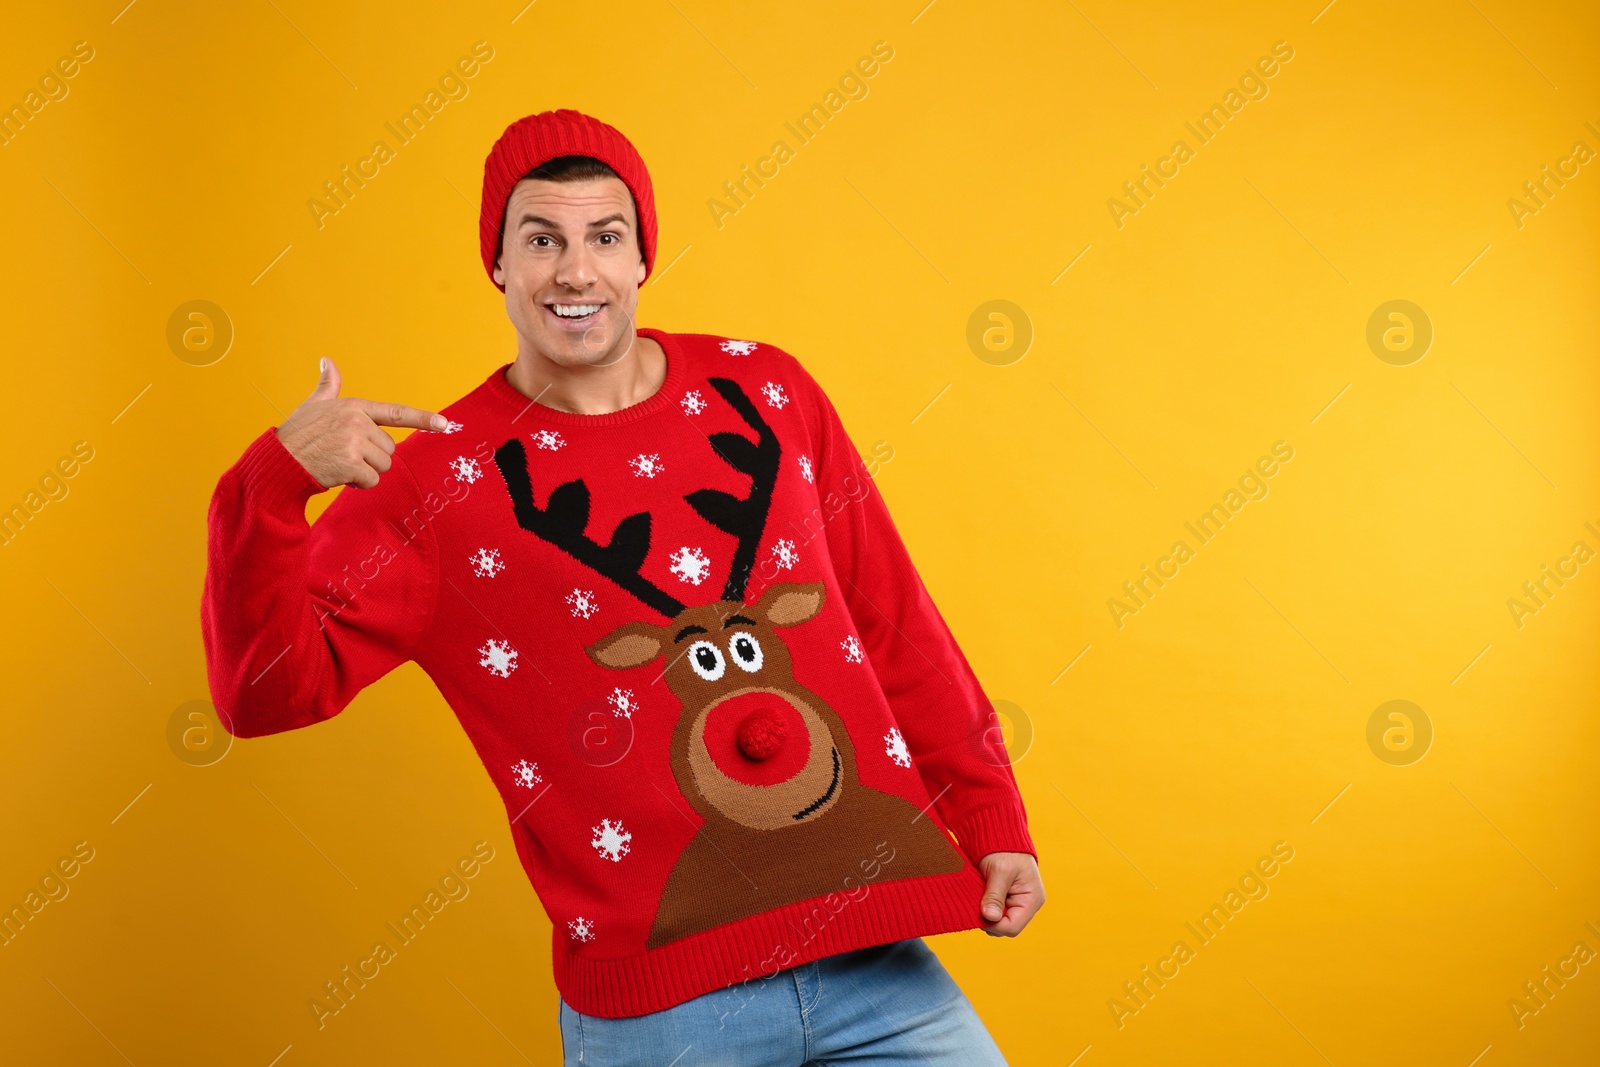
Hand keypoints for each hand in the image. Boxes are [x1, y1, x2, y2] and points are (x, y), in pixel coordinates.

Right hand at [275, 359, 445, 488]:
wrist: (279, 460)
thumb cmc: (297, 434)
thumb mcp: (314, 405)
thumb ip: (328, 386)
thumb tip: (327, 361)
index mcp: (354, 407)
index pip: (396, 412)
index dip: (423, 419)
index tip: (445, 424)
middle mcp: (357, 422)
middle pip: (389, 449)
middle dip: (371, 458)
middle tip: (344, 455)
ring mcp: (355, 442)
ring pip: (382, 466)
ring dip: (365, 472)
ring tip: (339, 463)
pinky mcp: (351, 463)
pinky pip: (371, 481)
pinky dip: (358, 484)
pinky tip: (338, 475)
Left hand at [978, 851, 1044, 936]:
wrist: (999, 833)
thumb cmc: (1004, 848)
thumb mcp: (1000, 871)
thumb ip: (995, 895)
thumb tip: (990, 917)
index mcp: (1032, 899)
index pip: (1013, 927)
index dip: (994, 925)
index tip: (979, 914)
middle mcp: (1026, 904)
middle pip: (1005, 927)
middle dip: (989, 920)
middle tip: (975, 905)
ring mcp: (1016, 903)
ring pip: (998, 921)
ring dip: (985, 914)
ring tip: (977, 898)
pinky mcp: (1005, 899)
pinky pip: (994, 912)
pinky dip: (984, 908)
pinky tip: (978, 897)